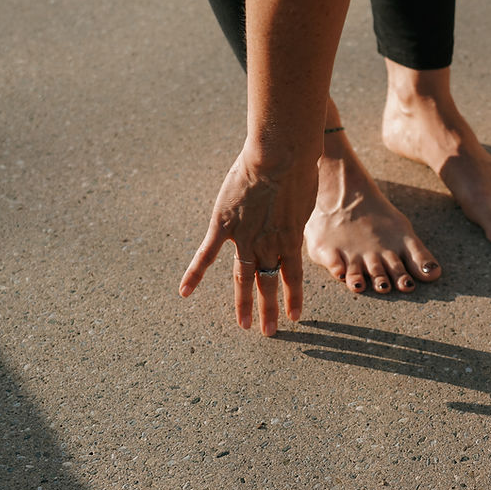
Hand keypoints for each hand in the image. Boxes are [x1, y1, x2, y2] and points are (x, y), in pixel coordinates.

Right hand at [179, 141, 318, 335]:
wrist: (279, 157)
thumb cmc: (299, 169)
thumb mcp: (305, 199)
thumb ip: (295, 217)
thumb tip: (293, 220)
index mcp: (290, 239)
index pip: (293, 277)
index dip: (293, 298)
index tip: (294, 317)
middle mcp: (269, 245)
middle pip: (269, 284)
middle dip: (270, 310)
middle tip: (269, 332)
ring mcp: (245, 238)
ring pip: (245, 279)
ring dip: (245, 304)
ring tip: (246, 326)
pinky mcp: (223, 226)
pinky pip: (206, 255)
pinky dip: (194, 274)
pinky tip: (185, 293)